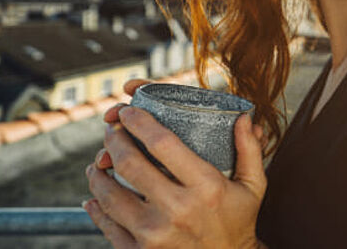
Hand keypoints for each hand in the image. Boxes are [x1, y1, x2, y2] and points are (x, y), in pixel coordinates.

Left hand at [85, 81, 267, 248]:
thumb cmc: (238, 224)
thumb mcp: (252, 187)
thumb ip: (249, 150)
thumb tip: (243, 117)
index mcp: (206, 187)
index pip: (163, 144)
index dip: (139, 122)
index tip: (129, 111)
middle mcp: (178, 210)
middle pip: (130, 164)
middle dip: (114, 140)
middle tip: (111, 131)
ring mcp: (156, 234)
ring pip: (110, 195)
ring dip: (97, 173)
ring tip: (99, 163)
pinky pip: (108, 226)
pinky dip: (96, 209)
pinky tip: (94, 197)